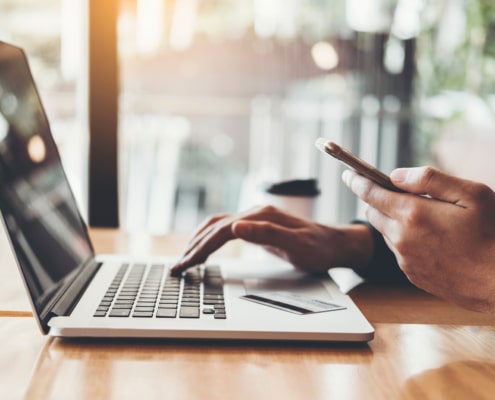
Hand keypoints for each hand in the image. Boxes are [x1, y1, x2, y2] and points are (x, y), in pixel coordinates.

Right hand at [171, 205, 373, 275]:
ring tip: (184, 258)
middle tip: (176, 268)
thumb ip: (267, 234)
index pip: (221, 232)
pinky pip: (225, 230)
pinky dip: (209, 238)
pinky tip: (204, 248)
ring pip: (217, 226)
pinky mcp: (256, 226)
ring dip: (198, 241)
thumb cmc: (319, 247)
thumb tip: (235, 227)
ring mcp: (254, 218)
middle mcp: (254, 213)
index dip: (200, 248)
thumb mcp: (297, 244)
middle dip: (193, 247)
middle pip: (214, 227)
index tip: (185, 266)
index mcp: (260, 216)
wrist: (335, 244)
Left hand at [343, 166, 494, 311]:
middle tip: (396, 193)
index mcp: (413, 214)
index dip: (357, 181)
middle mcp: (402, 238)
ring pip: (385, 232)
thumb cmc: (494, 235)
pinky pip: (398, 251)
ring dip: (392, 220)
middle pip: (373, 213)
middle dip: (377, 199)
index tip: (348, 174)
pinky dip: (404, 239)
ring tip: (422, 217)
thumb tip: (395, 175)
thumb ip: (429, 180)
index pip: (371, 193)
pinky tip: (430, 239)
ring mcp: (405, 259)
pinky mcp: (412, 274)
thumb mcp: (471, 195)